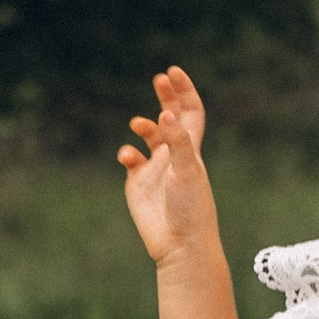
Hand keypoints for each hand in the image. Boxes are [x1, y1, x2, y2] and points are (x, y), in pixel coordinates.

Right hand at [118, 67, 220, 268]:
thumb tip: (167, 114)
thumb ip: (178, 143)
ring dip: (143, 125)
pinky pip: (130, 159)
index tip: (173, 72)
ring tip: (138, 124)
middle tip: (158, 78)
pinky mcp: (138, 184)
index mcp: (191, 149)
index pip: (190, 113)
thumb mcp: (187, 171)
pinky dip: (126, 152)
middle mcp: (173, 155)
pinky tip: (128, 157)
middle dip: (166, 97)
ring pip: (148, 136)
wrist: (180, 245)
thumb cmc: (192, 209)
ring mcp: (155, 169)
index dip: (184, 91)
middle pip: (170, 118)